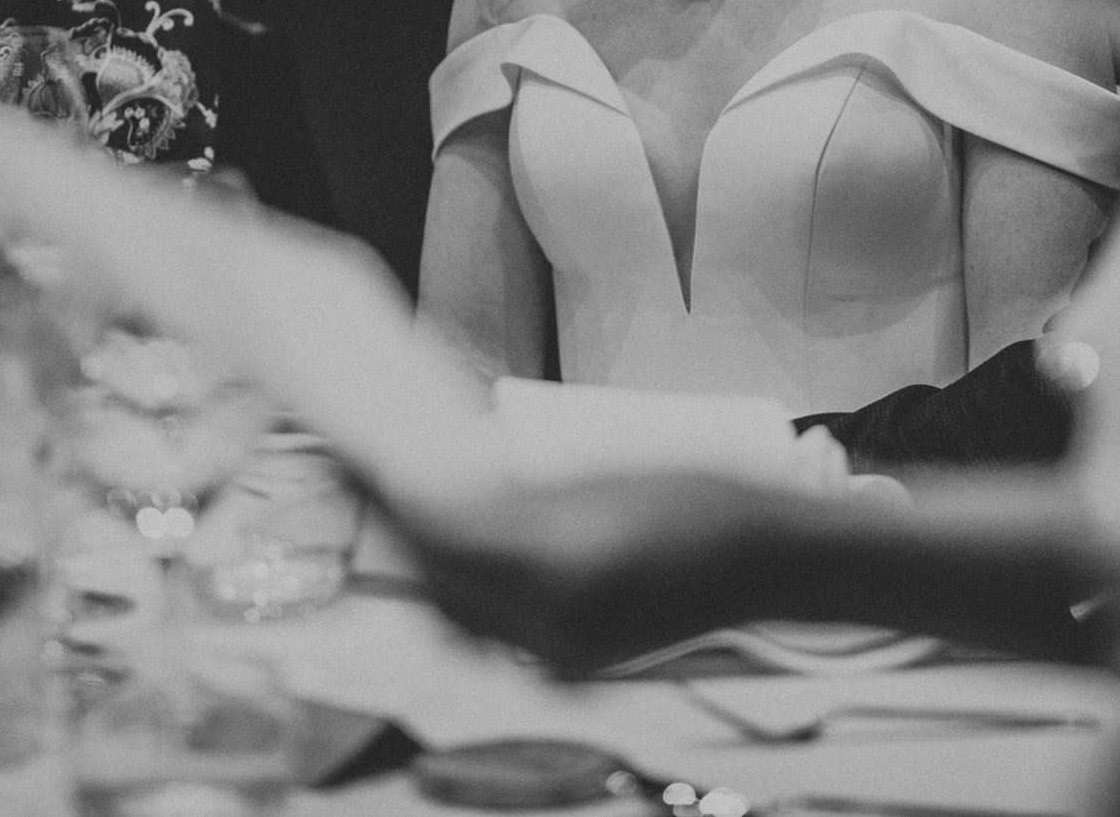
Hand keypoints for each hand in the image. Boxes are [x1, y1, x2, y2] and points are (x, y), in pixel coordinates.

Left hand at [377, 473, 783, 675]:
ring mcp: (559, 655)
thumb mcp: (598, 482)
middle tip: (361, 471)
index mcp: (555, 569)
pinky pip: (495, 626)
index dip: (389, 497)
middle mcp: (548, 627)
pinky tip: (462, 544)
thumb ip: (515, 501)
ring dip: (425, 560)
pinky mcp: (571, 661)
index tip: (353, 457)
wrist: (767, 560)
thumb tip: (438, 495)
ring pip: (459, 611)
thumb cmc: (699, 498)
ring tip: (402, 503)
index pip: (440, 536)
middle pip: (438, 581)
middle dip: (396, 528)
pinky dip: (468, 586)